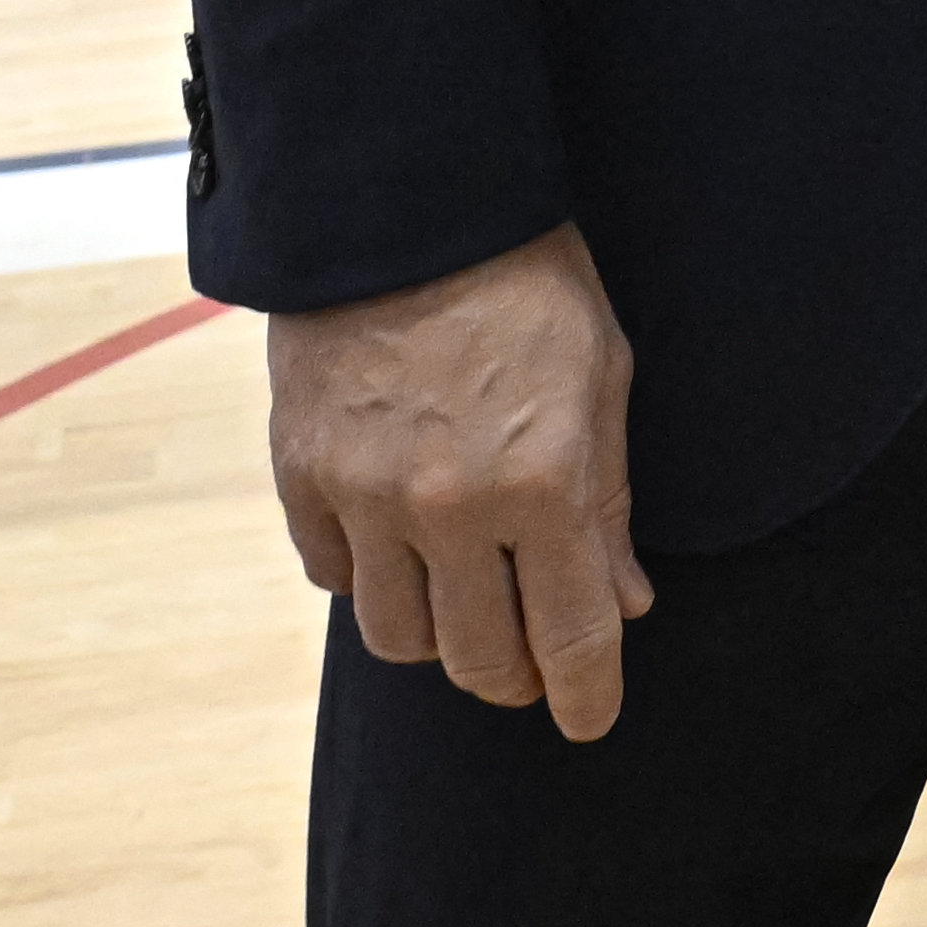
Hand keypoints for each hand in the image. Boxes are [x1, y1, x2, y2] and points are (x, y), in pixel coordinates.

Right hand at [266, 219, 653, 740]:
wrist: (409, 205)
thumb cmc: (529, 283)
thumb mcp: (603, 378)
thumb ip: (611, 501)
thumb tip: (625, 603)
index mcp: (542, 483)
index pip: (569, 635)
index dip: (585, 694)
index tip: (589, 721)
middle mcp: (449, 507)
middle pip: (477, 658)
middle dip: (513, 677)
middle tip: (530, 665)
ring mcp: (365, 494)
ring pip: (397, 636)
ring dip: (438, 637)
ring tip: (465, 602)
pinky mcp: (301, 474)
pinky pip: (334, 575)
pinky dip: (369, 579)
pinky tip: (398, 548)